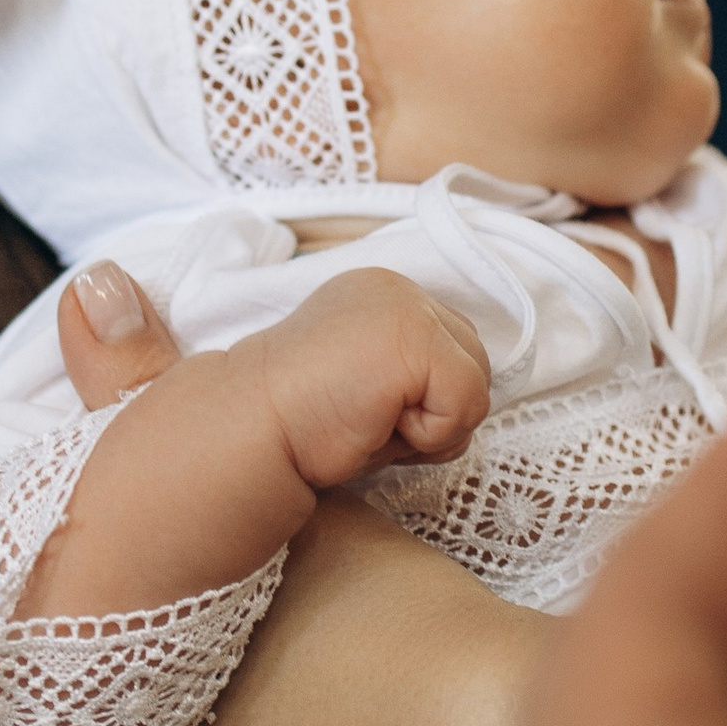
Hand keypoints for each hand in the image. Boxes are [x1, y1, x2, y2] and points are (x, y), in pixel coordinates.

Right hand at [258, 270, 490, 486]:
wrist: (249, 427)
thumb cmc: (300, 424)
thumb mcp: (366, 380)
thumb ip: (413, 373)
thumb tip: (464, 398)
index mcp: (382, 295)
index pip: (451, 349)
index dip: (425, 399)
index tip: (367, 412)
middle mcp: (399, 289)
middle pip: (474, 364)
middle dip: (437, 413)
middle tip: (371, 423)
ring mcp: (409, 309)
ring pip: (476, 385)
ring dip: (433, 427)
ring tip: (371, 422)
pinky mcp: (417, 340)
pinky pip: (467, 403)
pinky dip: (429, 435)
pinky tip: (375, 423)